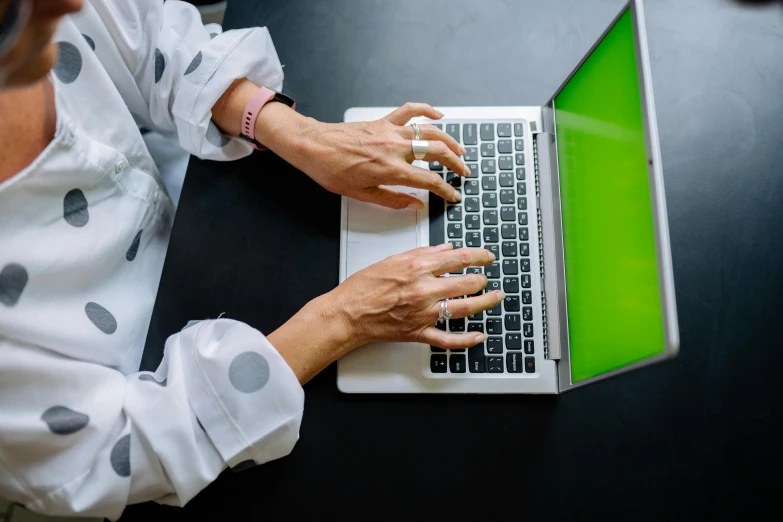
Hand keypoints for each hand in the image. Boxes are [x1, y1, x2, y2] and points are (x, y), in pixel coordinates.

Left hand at [258, 102, 470, 208]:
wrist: (313, 146)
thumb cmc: (331, 170)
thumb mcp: (362, 195)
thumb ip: (393, 200)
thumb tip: (414, 205)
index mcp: (391, 171)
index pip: (430, 181)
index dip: (446, 190)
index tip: (453, 195)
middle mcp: (395, 149)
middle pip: (438, 153)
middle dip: (456, 164)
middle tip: (463, 173)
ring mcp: (390, 132)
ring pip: (430, 133)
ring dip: (449, 141)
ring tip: (459, 150)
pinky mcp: (383, 121)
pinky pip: (410, 111)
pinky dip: (427, 111)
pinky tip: (438, 116)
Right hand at [268, 244, 503, 383]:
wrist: (347, 314)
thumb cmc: (363, 288)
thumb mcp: (392, 260)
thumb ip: (422, 253)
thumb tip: (445, 249)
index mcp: (417, 268)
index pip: (459, 258)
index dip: (479, 256)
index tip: (487, 256)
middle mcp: (424, 290)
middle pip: (467, 282)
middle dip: (482, 278)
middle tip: (487, 277)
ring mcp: (424, 313)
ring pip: (464, 308)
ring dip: (485, 302)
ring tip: (495, 297)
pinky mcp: (419, 332)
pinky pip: (448, 339)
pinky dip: (467, 340)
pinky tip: (479, 335)